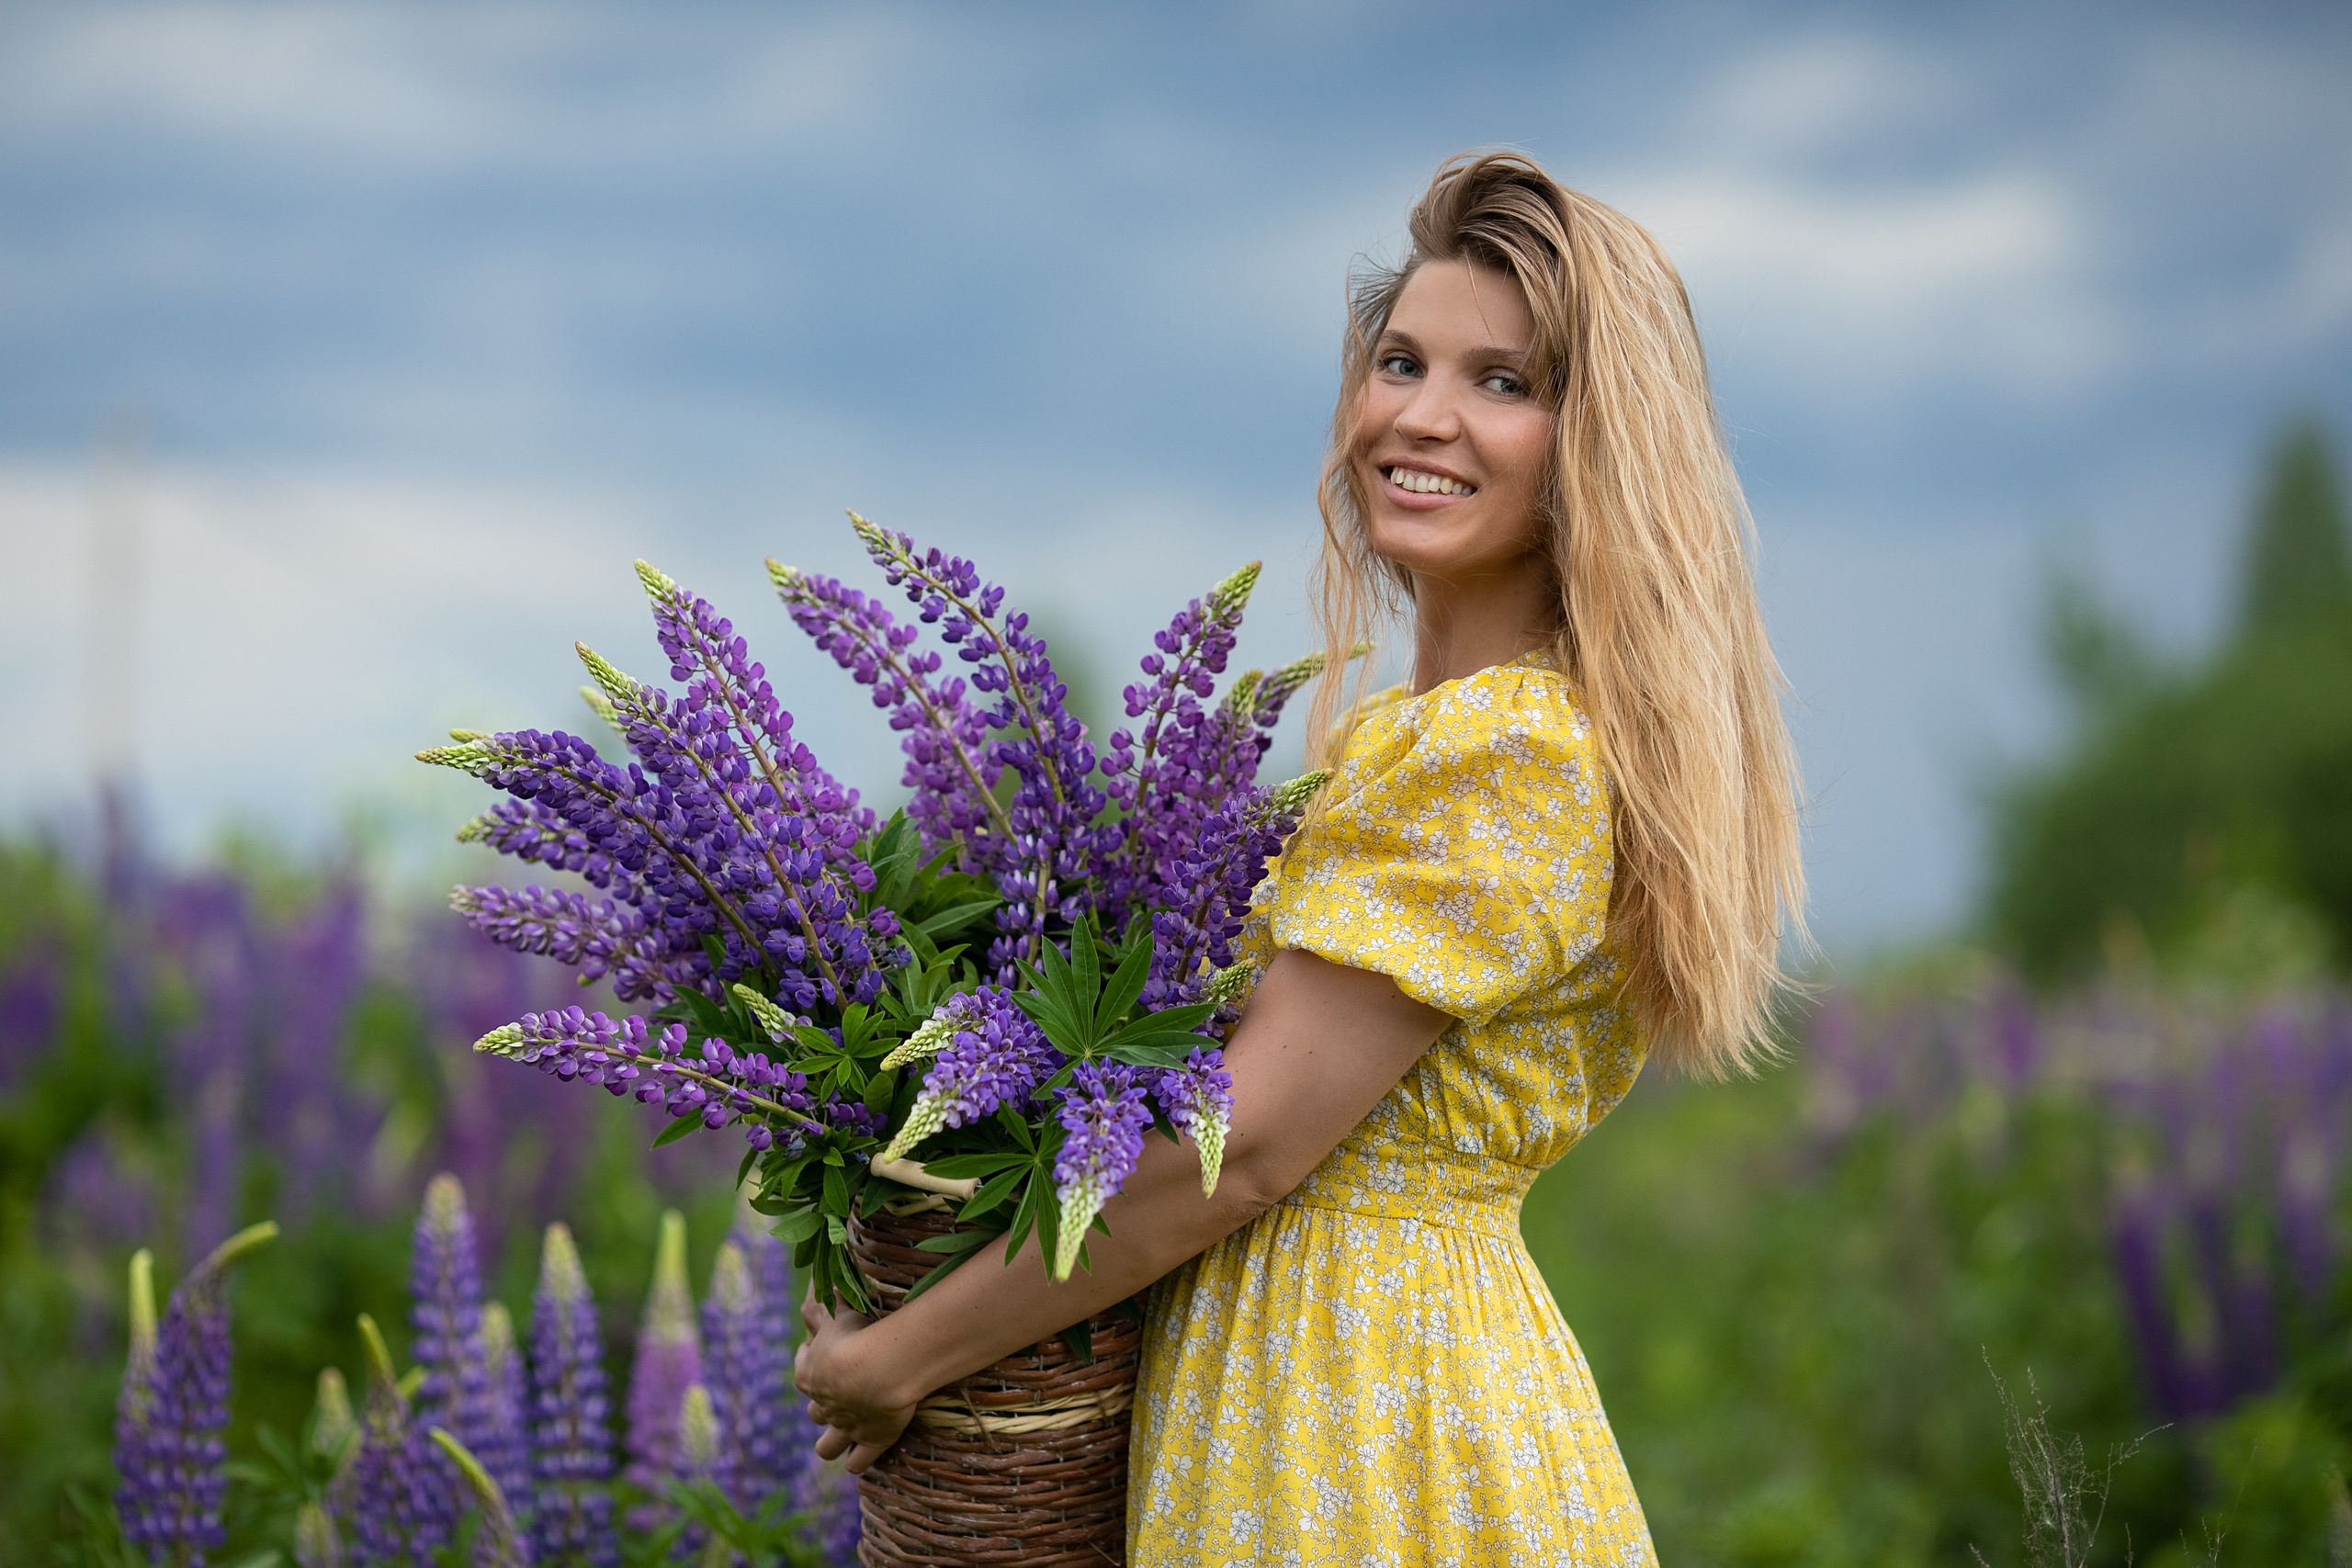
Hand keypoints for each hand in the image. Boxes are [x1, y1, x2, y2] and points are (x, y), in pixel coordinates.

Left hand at [796, 1290, 918, 1474]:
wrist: (877, 1370)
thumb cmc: (855, 1335)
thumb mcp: (834, 1314)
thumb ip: (821, 1303)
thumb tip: (816, 1281)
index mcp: (809, 1373)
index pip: (803, 1366)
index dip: (812, 1360)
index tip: (825, 1350)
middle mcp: (823, 1404)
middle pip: (815, 1411)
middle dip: (824, 1406)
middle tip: (844, 1393)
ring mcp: (844, 1427)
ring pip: (826, 1446)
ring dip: (832, 1443)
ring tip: (845, 1436)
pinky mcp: (869, 1443)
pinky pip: (857, 1462)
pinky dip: (858, 1461)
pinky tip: (863, 1457)